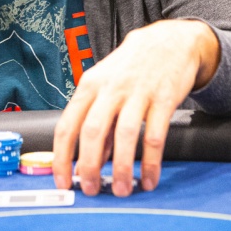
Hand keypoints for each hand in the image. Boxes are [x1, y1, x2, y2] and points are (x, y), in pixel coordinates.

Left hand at [53, 19, 220, 196]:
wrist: (169, 40)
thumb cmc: (131, 67)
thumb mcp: (105, 86)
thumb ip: (97, 121)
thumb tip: (90, 161)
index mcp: (89, 86)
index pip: (67, 126)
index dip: (61, 158)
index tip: (63, 182)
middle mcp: (110, 88)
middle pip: (93, 131)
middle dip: (89, 166)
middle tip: (91, 190)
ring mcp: (137, 92)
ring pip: (124, 135)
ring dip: (121, 168)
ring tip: (122, 189)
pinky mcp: (164, 98)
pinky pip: (155, 135)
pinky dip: (151, 162)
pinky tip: (149, 178)